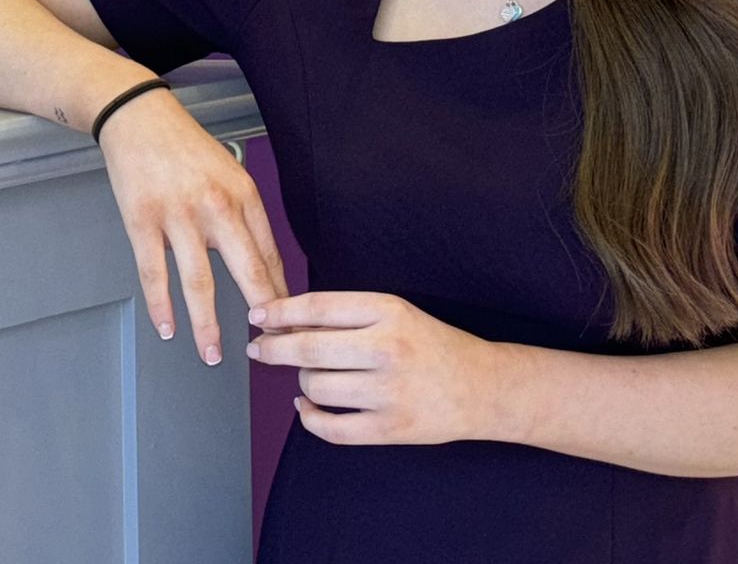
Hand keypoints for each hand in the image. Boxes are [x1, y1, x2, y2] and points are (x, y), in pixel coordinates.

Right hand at [95, 86, 289, 366]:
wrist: (138, 116)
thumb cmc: (185, 146)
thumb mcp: (229, 173)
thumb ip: (245, 218)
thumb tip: (263, 270)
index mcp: (243, 195)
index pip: (271, 257)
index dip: (282, 298)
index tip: (288, 327)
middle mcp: (216, 206)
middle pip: (247, 272)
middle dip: (262, 318)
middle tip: (269, 350)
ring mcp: (178, 215)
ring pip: (199, 282)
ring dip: (207, 326)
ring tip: (214, 355)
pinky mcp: (142, 220)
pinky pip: (154, 272)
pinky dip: (161, 306)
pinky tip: (167, 328)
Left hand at [244, 290, 508, 444]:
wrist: (480, 387)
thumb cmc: (430, 344)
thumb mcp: (394, 311)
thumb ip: (346, 314)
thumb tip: (287, 320)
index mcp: (387, 310)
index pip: (317, 307)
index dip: (279, 311)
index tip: (257, 315)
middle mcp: (386, 348)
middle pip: (308, 348)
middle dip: (273, 348)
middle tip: (257, 348)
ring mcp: (388, 392)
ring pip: (315, 387)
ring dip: (300, 381)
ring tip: (307, 375)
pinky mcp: (390, 429)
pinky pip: (332, 428)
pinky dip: (309, 417)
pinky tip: (307, 405)